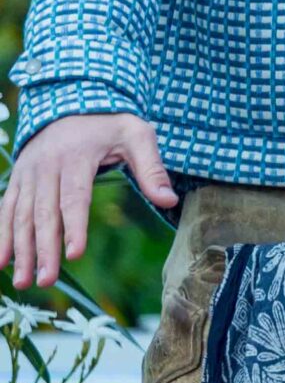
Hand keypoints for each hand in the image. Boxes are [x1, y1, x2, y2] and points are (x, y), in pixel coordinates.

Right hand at [0, 112, 175, 288]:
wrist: (69, 101)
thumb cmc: (109, 122)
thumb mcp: (137, 135)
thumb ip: (151, 169)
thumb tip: (170, 200)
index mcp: (76, 156)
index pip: (74, 197)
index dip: (74, 227)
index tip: (75, 254)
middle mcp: (46, 166)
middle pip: (43, 213)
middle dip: (43, 249)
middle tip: (47, 281)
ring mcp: (28, 174)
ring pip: (21, 216)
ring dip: (19, 250)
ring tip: (24, 282)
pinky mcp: (17, 179)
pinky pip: (6, 210)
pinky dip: (1, 235)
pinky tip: (1, 263)